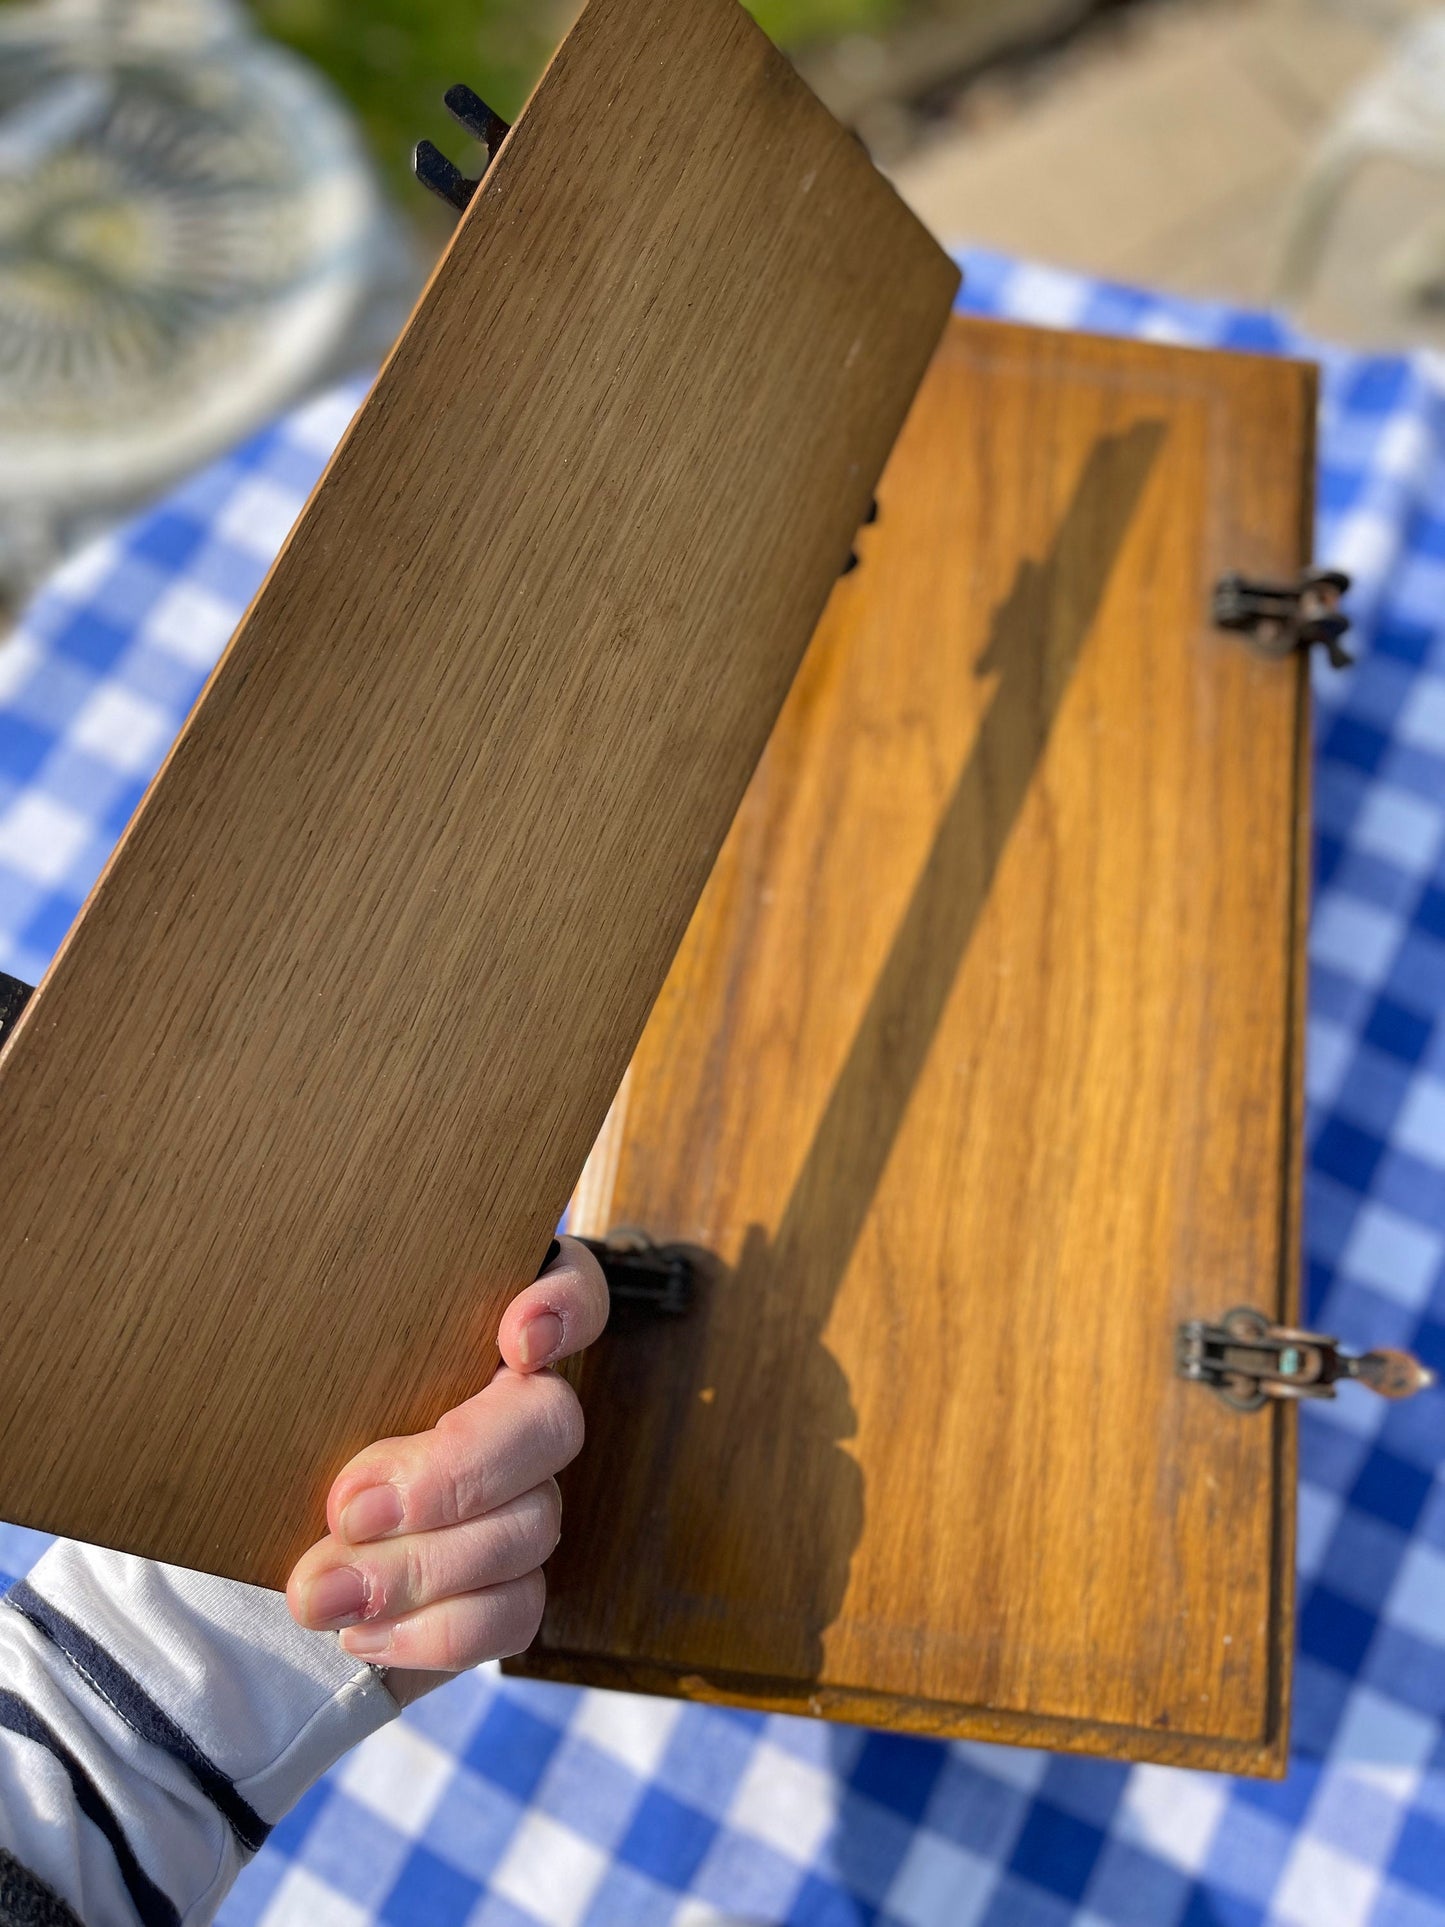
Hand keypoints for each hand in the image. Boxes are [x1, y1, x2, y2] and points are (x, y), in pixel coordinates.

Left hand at [286, 1236, 607, 1701]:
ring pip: (531, 1524)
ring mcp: (520, 1502)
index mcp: (464, 1334)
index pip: (570, 1289)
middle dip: (455, 1471)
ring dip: (419, 1566)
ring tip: (317, 1591)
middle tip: (350, 1505)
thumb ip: (300, 1375)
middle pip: (550, 1421)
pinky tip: (358, 1633)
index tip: (515, 1340)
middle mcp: (509, 1412)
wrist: (222, 1584)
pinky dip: (435, 1629)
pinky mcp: (507, 1591)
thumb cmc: (248, 1460)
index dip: (567, 1305)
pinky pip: (516, 1611)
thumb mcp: (263, 1401)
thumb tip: (308, 1401)